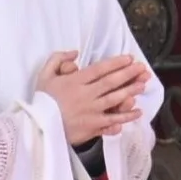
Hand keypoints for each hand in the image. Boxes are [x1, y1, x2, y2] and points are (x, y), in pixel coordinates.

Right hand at [37, 52, 151, 145]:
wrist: (36, 127)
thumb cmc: (41, 101)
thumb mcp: (44, 75)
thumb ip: (57, 59)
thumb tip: (74, 52)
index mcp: (75, 82)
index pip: (100, 69)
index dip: (116, 63)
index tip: (129, 58)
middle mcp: (86, 95)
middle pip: (111, 82)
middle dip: (129, 73)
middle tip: (142, 68)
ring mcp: (91, 111)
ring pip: (115, 99)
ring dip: (131, 91)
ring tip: (143, 85)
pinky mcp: (93, 126)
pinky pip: (113, 120)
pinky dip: (126, 117)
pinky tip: (138, 112)